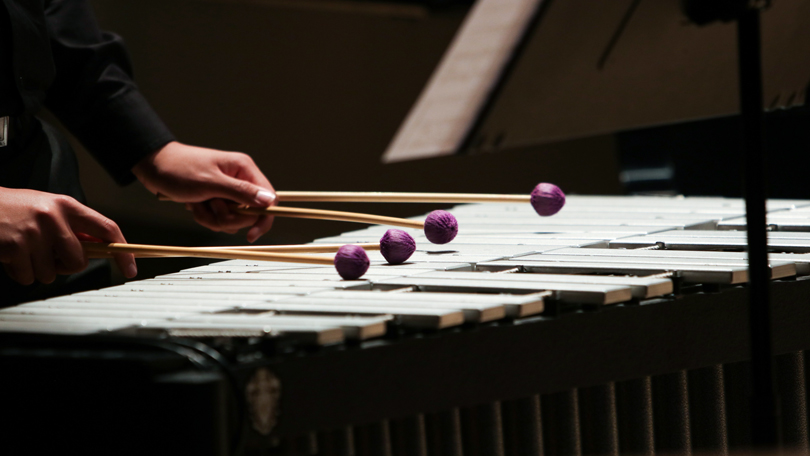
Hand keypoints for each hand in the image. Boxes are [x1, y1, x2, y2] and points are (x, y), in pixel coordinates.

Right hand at [0, 188, 135, 284]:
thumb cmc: (15, 208)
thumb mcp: (49, 208)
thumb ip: (73, 226)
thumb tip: (99, 249)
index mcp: (67, 205)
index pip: (107, 229)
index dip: (123, 251)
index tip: (130, 268)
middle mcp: (53, 217)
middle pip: (79, 261)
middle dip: (66, 266)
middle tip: (50, 255)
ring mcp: (34, 233)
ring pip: (52, 274)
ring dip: (39, 270)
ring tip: (26, 250)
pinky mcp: (15, 248)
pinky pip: (29, 278)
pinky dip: (20, 273)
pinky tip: (12, 256)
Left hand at [132, 142, 275, 242]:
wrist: (153, 166)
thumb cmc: (179, 168)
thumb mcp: (211, 182)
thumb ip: (241, 192)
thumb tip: (269, 201)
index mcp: (244, 169)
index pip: (268, 199)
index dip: (263, 219)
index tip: (250, 234)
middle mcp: (240, 180)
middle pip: (249, 214)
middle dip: (227, 217)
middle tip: (210, 205)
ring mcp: (227, 191)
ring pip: (232, 219)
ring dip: (212, 217)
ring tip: (198, 203)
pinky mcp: (216, 199)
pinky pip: (218, 219)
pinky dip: (205, 216)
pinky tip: (194, 205)